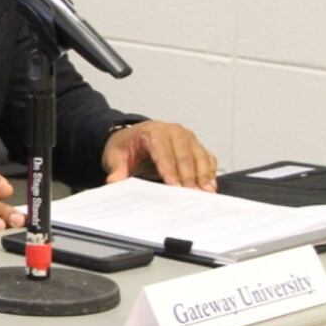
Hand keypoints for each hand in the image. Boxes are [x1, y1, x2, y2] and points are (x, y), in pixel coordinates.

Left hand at [102, 120, 217, 190]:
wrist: (132, 138)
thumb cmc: (126, 146)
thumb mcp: (114, 156)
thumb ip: (116, 169)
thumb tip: (115, 181)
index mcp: (153, 131)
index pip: (163, 151)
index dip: (169, 169)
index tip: (174, 186)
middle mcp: (173, 131)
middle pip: (184, 154)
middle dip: (189, 175)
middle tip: (192, 194)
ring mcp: (187, 138)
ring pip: (199, 156)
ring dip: (203, 175)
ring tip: (206, 193)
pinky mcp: (195, 146)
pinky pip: (207, 158)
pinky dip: (210, 172)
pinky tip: (210, 186)